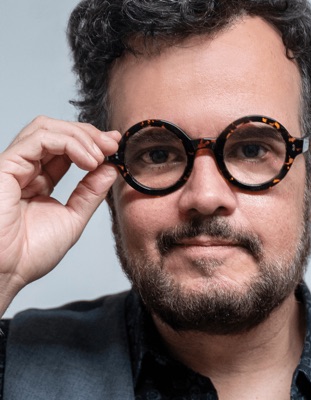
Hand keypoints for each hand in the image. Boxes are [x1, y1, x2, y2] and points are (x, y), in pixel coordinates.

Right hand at [0, 116, 119, 314]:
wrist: (7, 272)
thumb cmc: (31, 253)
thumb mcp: (73, 217)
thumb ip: (90, 192)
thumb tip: (110, 169)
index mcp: (40, 181)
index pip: (66, 149)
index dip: (91, 142)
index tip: (115, 144)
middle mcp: (27, 170)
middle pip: (57, 132)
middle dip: (89, 134)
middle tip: (112, 143)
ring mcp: (16, 166)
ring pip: (47, 128)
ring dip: (80, 136)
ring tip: (100, 153)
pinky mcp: (6, 166)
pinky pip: (39, 139)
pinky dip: (68, 143)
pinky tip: (88, 159)